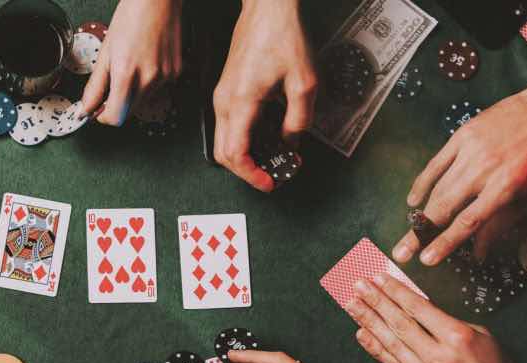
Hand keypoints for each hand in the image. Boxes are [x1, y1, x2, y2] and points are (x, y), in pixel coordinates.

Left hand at [81, 0, 182, 125]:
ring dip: (133, 93)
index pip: (115, 117)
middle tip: (111, 85)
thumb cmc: (131, 17)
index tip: (99, 109)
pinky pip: (157, 89)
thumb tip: (86, 107)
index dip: (104, 116)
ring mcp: (165, 78)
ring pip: (143, 101)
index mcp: (127, 74)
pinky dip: (148, 83)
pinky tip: (146, 62)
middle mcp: (149, 80)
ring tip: (131, 66)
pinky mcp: (175, 73)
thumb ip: (95, 85)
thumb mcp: (106, 51)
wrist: (158, 0)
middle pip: (129, 112)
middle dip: (117, 104)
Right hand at [213, 0, 315, 190]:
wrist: (268, 8)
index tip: (270, 182)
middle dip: (247, 171)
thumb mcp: (304, 83)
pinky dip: (245, 139)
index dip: (252, 175)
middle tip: (273, 175)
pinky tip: (268, 136)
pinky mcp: (227, 90)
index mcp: (241, 102)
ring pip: (224, 141)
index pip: (235, 154)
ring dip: (246, 156)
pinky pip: (229, 125)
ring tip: (275, 157)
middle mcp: (224, 101)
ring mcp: (222, 96)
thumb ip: (299, 121)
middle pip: (224, 154)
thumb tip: (291, 144)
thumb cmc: (284, 37)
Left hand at [346, 273, 526, 362]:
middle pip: (399, 324)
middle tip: (358, 286)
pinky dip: (376, 348)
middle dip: (375, 302)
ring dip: (368, 322)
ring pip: (391, 344)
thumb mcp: (482, 337)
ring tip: (352, 305)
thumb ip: (450, 322)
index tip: (379, 279)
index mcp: (458, 339)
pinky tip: (362, 334)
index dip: (395, 292)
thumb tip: (421, 308)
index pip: (418, 309)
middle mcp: (439, 358)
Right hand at [393, 85, 526, 265]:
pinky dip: (421, 184)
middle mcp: (484, 169)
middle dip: (420, 234)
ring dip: (421, 213)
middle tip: (401, 253)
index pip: (468, 221)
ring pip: (438, 188)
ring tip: (410, 232)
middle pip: (444, 207)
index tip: (427, 259)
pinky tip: (412, 200)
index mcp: (505, 186)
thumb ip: (500, 225)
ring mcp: (470, 151)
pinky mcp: (461, 136)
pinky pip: (435, 164)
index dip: (445, 242)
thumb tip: (478, 253)